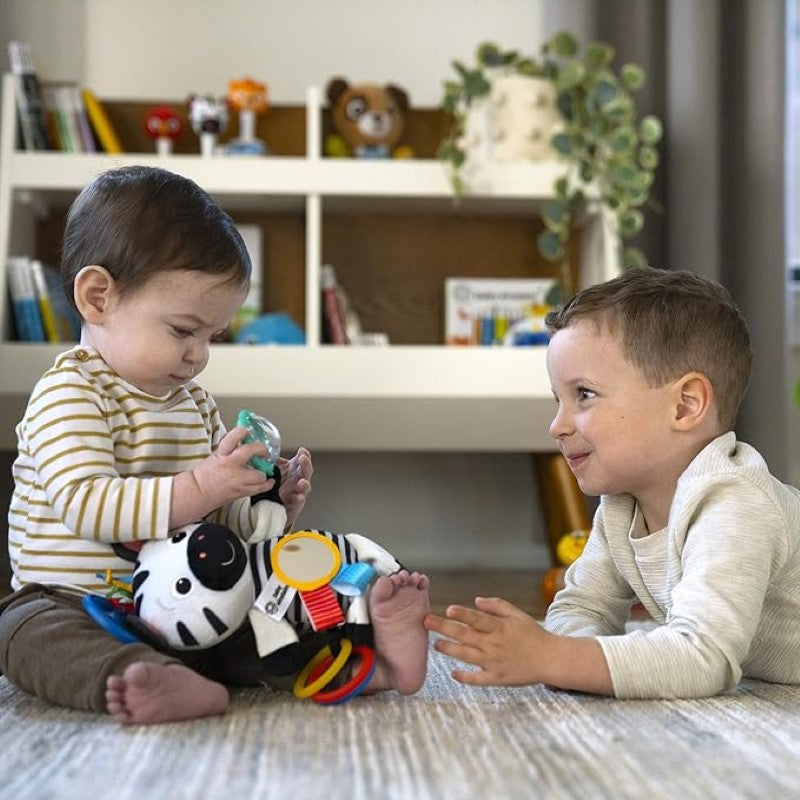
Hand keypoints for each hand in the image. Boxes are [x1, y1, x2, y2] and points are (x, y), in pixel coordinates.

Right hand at [189, 426, 270, 510]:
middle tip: (264, 452)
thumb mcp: (216, 456)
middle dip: (261, 449)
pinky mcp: (241, 491)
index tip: (247, 430)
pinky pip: (260, 488)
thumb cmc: (207, 473)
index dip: (241, 432)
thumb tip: (246, 439)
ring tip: (263, 472)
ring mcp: (237, 479)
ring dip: (263, 472)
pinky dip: (267, 484)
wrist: (198, 492)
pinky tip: (268, 481)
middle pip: (250, 451)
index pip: (232, 438)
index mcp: (222, 454)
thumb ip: (231, 449)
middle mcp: (230, 465)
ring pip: (259, 474)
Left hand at [277, 447, 312, 529]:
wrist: (274, 506)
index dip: (304, 454)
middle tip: (303, 459)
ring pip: (305, 486)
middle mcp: (298, 478)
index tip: (302, 451)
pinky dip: (298, 498)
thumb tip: (266, 454)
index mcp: (294, 469)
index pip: (302, 459)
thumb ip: (273, 462)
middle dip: (306, 464)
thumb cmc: (277, 486)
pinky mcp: (295, 503)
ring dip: (304, 484)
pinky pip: (298, 501)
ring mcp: (298, 491)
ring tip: (302, 481)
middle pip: (306, 470)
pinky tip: (298, 496)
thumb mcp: (274, 471)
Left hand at [424, 596, 550, 685]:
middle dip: (444, 628)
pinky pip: (478, 679)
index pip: (477, 619)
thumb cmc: (533, 634)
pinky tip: (453, 673)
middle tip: (426, 622)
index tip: (448, 609)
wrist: (550, 659)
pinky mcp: (497, 677)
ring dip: (449, 650)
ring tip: (435, 645)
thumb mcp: (517, 614)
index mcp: (499, 627)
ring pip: (467, 655)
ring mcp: (495, 662)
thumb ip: (497, 606)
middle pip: (465, 635)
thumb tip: (476, 600)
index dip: (463, 614)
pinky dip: (465, 677)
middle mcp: (494, 644)